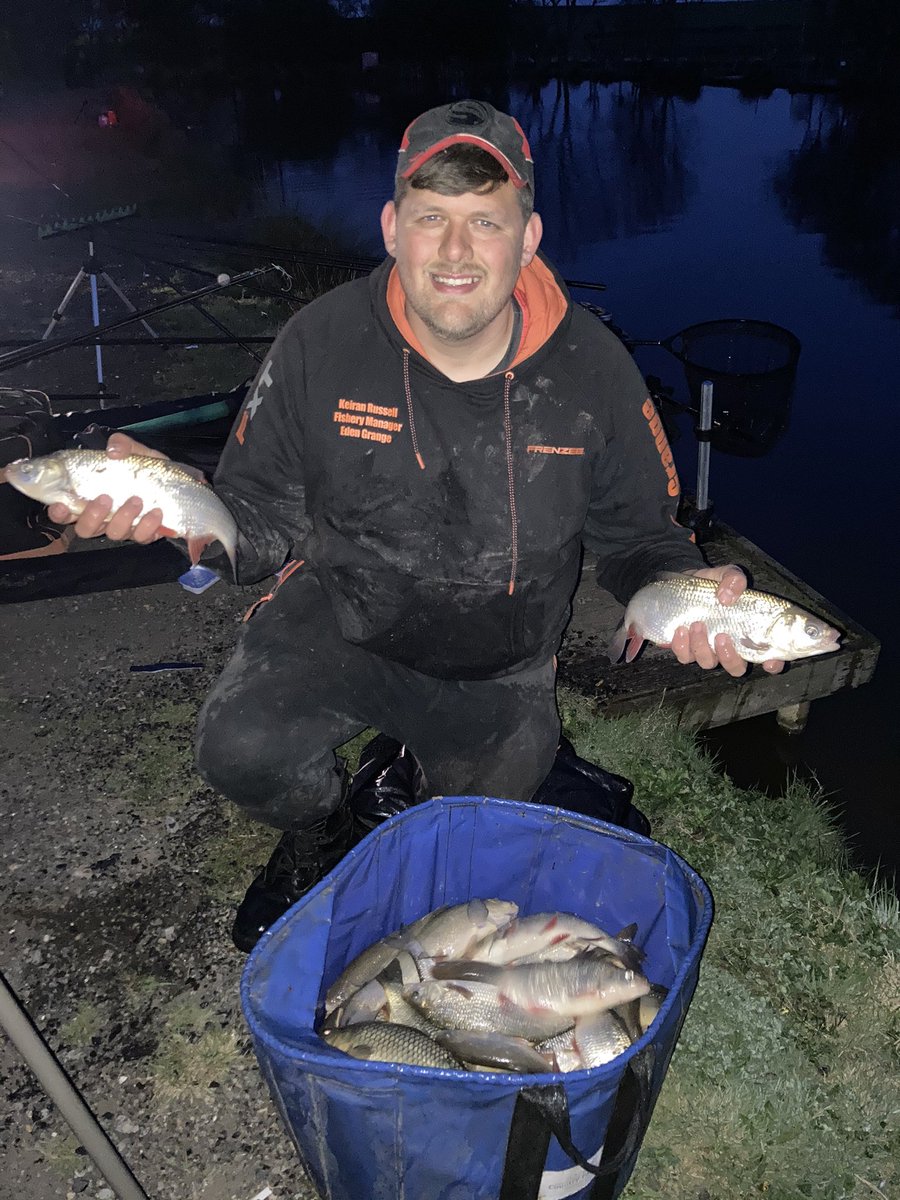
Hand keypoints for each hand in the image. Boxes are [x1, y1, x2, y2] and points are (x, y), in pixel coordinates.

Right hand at [47, 432, 169, 545]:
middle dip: (92, 516)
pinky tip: (156, 512)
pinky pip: (141, 537)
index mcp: (92, 496)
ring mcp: (124, 527)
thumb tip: (113, 450)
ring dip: (123, 518)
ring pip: (114, 533)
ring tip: (137, 500)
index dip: (59, 511)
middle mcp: (104, 516)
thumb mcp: (136, 452)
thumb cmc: (149, 469)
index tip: (61, 505)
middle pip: (85, 529)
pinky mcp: (145, 534)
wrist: (181, 484)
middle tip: (105, 499)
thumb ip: (122, 445)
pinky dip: (148, 525)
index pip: (65, 510)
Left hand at [669, 564, 784, 677]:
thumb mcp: (727, 574)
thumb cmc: (713, 584)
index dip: (773, 664)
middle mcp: (730, 647)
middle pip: (736, 668)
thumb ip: (734, 579)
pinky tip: (681, 630)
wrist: (684, 583)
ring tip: (697, 625)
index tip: (770, 662)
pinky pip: (684, 657)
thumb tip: (728, 596)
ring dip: (702, 648)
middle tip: (722, 636)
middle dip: (729, 657)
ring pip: (708, 663)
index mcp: (748, 633)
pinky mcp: (686, 648)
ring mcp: (707, 650)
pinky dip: (682, 646)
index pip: (769, 658)